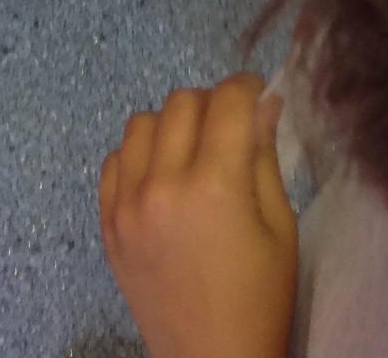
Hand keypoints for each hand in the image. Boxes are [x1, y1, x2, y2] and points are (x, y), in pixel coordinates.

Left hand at [99, 77, 297, 357]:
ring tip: (191, 154)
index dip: (248, 88)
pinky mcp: (107, 225)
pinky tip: (161, 179)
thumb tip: (263, 103)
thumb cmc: (260, 299)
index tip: (258, 95)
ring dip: (171, 126)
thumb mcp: (280, 228)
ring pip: (142, 123)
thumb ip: (265, 158)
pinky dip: (138, 157)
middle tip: (230, 129)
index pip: (228, 100)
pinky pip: (114, 161)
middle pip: (182, 102)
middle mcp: (162, 185)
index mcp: (214, 186)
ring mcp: (127, 205)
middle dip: (212, 104)